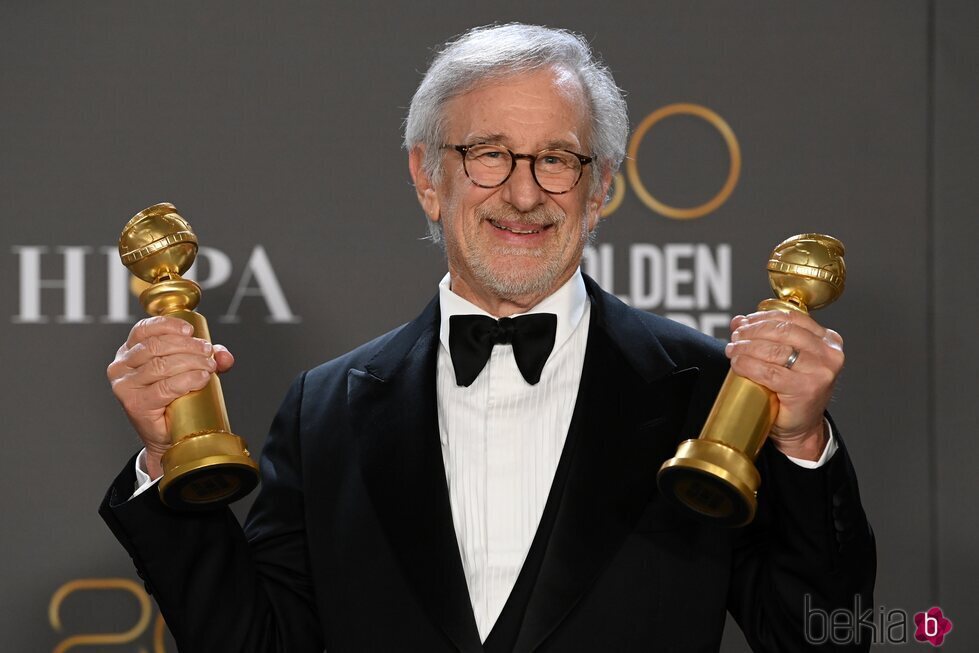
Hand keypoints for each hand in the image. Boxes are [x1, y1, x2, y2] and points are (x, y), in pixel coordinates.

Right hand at [106, 316, 234, 477]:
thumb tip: (224, 355)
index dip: (168, 325)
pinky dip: (187, 380)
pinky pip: (165, 387)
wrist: (166, 436)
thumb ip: (207, 358)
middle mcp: (121, 367)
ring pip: (161, 365)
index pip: (143, 330)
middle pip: (156, 346)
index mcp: (128, 352)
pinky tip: (201, 379)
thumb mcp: (189, 371)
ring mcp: (125, 386)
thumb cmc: (173, 400)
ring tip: (209, 366)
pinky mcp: (134, 404)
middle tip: (208, 353)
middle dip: (188, 346)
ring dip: (191, 362)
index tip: (191, 331)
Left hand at [724, 310, 843, 460]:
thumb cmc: (793, 393)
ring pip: (775, 350)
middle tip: (735, 337)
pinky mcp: (806, 389)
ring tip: (733, 350)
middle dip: (752, 331)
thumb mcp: (784, 359)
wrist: (801, 428)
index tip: (744, 323)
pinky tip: (738, 364)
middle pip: (782, 331)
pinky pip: (769, 371)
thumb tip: (738, 321)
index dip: (763, 317)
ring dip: (747, 347)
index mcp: (828, 341)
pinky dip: (749, 365)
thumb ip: (766, 336)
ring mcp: (820, 372)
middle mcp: (829, 354)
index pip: (792, 318)